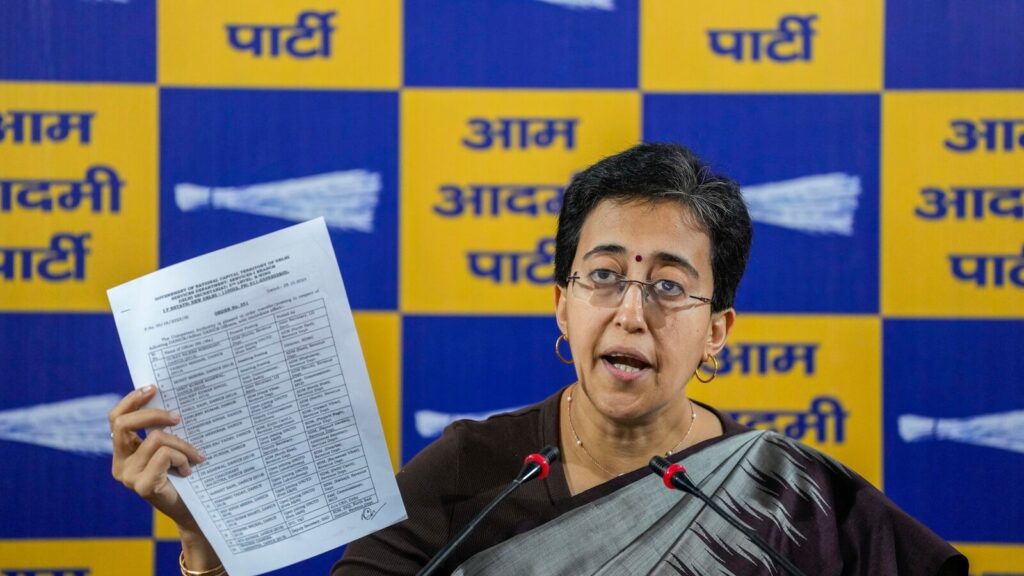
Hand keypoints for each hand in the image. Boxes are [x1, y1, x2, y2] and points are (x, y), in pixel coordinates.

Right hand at [109, 385, 203, 529]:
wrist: (193, 510)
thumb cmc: (185, 474)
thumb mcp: (171, 447)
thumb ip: (163, 429)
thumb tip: (170, 396)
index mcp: (124, 452)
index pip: (116, 419)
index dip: (131, 400)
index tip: (152, 388)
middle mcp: (120, 464)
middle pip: (124, 423)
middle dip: (154, 414)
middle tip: (178, 417)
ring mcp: (128, 476)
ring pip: (155, 439)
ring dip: (181, 444)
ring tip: (194, 456)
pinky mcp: (141, 486)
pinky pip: (163, 455)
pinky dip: (182, 457)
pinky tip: (189, 470)